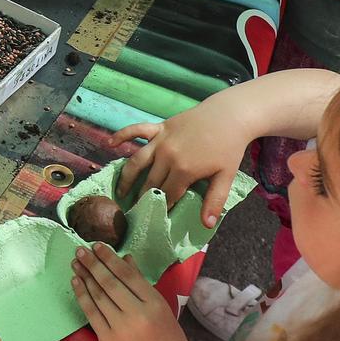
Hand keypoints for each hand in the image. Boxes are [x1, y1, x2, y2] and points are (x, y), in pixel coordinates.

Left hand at [71, 245, 194, 340]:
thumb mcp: (164, 311)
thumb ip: (143, 285)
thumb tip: (126, 259)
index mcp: (155, 304)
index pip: (128, 274)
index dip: (110, 258)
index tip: (97, 245)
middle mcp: (137, 314)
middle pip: (109, 282)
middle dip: (93, 263)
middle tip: (80, 250)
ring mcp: (121, 328)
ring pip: (98, 296)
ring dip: (84, 277)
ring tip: (75, 263)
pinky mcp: (107, 340)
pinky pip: (90, 313)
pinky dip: (82, 296)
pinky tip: (76, 283)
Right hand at [112, 108, 249, 223]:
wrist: (229, 115)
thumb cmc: (228, 147)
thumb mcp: (226, 176)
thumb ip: (214, 201)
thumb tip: (207, 225)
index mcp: (184, 170)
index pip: (168, 195)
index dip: (163, 207)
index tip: (156, 218)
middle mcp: (167, 156)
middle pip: (150, 182)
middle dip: (143, 198)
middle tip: (137, 210)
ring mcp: (160, 141)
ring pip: (137, 162)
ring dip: (126, 178)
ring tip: (121, 192)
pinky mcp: (159, 127)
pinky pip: (136, 130)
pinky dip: (122, 136)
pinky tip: (111, 144)